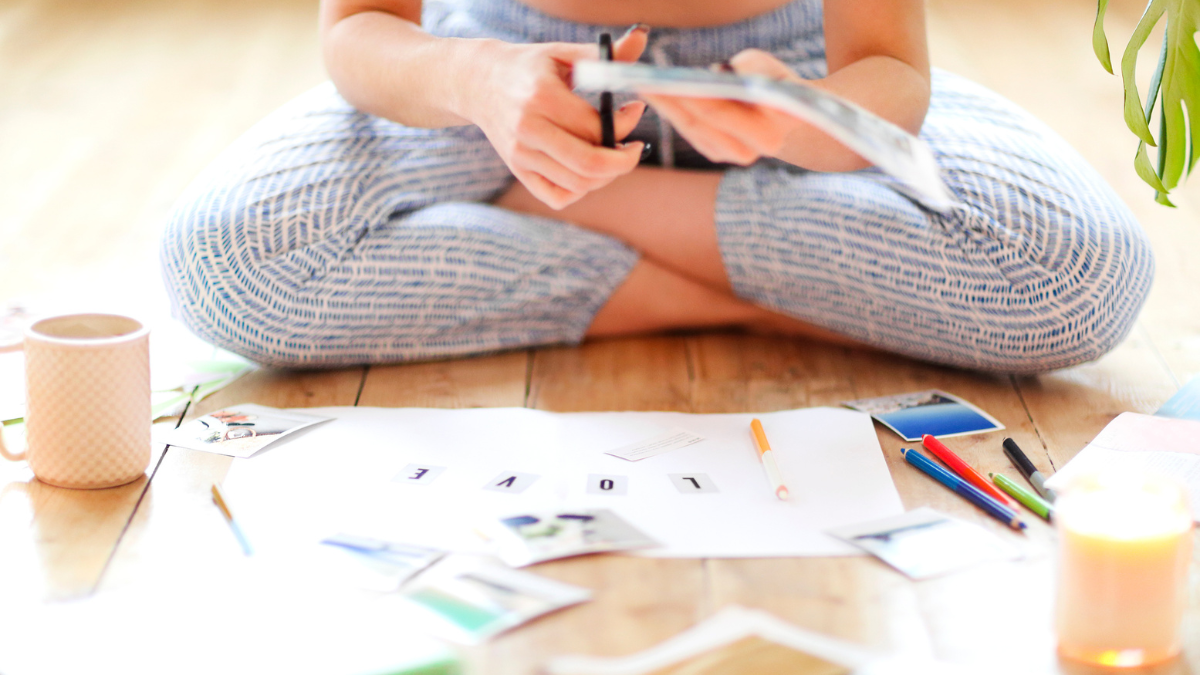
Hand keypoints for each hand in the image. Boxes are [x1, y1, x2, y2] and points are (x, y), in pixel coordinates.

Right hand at [464, 28, 649, 209]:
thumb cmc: (528, 67)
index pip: (596, 127)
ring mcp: (520, 155)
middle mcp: (528, 130)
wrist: (479, 82)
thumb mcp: (562, 54)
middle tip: (635, 149)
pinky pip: (557, 196)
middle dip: (623, 161)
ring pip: (578, 184)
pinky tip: (587, 170)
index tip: (635, 110)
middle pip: (589, 164)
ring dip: (606, 175)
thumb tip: (640, 39)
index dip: (626, 124)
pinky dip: (580, 190)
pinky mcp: (517, 171)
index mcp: (542, 97)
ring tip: (613, 155)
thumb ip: (604, 55)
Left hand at [642, 49, 804, 165]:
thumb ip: (751, 67)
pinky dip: (672, 111)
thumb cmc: (774, 81)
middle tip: (648, 81)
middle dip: (672, 100)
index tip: (672, 80)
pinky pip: (689, 131)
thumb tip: (718, 72)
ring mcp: (731, 155)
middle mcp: (751, 151)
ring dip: (666, 106)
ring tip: (645, 84)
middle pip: (701, 123)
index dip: (694, 95)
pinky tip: (656, 94)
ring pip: (691, 128)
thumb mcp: (768, 67)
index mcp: (769, 132)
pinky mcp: (716, 153)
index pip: (721, 111)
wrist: (782, 108)